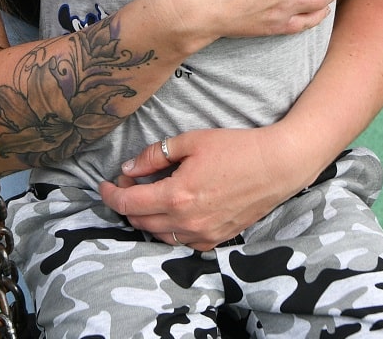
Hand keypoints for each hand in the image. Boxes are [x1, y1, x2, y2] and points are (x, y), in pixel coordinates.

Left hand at [99, 126, 303, 249]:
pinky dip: (168, 229)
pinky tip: (174, 210)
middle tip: (131, 181)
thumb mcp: (192, 141)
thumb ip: (155, 155)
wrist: (278, 166)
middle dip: (126, 203)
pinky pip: (180, 242)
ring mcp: (202, 234)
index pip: (128, 203)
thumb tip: (129, 168)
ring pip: (157, 235)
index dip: (111, 194)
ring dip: (145, 218)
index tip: (105, 183)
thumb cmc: (237, 148)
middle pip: (138, 222)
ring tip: (150, 196)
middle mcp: (186, 221)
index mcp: (176, 195)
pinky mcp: (216, 239)